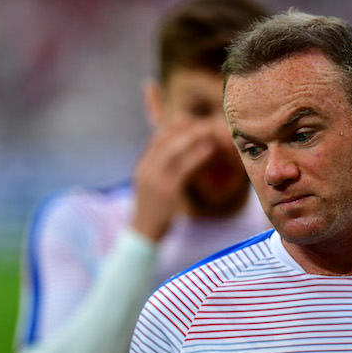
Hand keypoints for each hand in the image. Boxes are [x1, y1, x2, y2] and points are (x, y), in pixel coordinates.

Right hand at [131, 116, 214, 241]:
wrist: (144, 234)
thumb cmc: (154, 211)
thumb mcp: (152, 187)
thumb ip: (161, 171)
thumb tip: (177, 156)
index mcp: (142, 167)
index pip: (156, 139)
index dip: (172, 126)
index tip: (188, 118)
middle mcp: (145, 170)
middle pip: (165, 140)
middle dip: (185, 128)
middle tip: (202, 122)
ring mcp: (155, 180)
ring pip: (174, 151)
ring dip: (193, 138)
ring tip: (209, 131)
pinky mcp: (168, 191)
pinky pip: (185, 168)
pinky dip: (198, 156)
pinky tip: (210, 150)